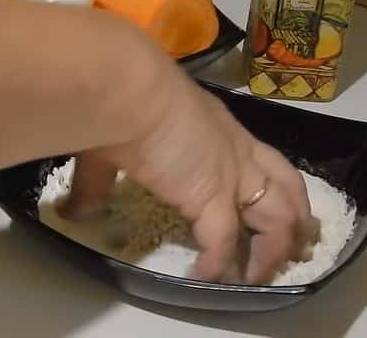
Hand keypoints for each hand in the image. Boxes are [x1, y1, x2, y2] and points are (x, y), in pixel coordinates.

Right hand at [59, 79, 319, 284]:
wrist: (126, 88)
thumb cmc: (124, 99)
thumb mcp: (116, 142)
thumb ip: (96, 182)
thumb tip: (71, 209)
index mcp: (220, 129)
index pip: (264, 160)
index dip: (274, 185)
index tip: (272, 206)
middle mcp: (236, 152)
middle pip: (287, 190)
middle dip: (295, 221)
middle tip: (293, 248)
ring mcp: (228, 175)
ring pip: (275, 220)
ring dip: (271, 253)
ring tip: (257, 278)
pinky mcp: (210, 197)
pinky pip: (222, 244)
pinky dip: (216, 266)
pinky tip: (202, 278)